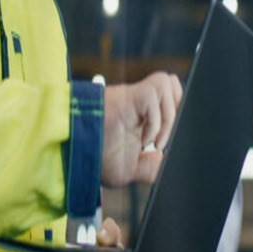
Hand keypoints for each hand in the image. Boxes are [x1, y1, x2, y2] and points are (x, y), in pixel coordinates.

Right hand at [101, 72, 181, 186]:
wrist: (74, 153)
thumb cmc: (93, 156)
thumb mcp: (129, 168)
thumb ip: (149, 167)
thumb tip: (167, 164)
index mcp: (140, 113)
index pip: (171, 97)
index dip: (178, 112)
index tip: (171, 140)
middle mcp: (138, 102)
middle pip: (173, 83)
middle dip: (178, 109)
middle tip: (167, 136)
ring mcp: (133, 97)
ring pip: (166, 83)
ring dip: (168, 115)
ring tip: (156, 140)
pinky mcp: (127, 96)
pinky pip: (153, 94)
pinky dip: (155, 121)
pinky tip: (144, 139)